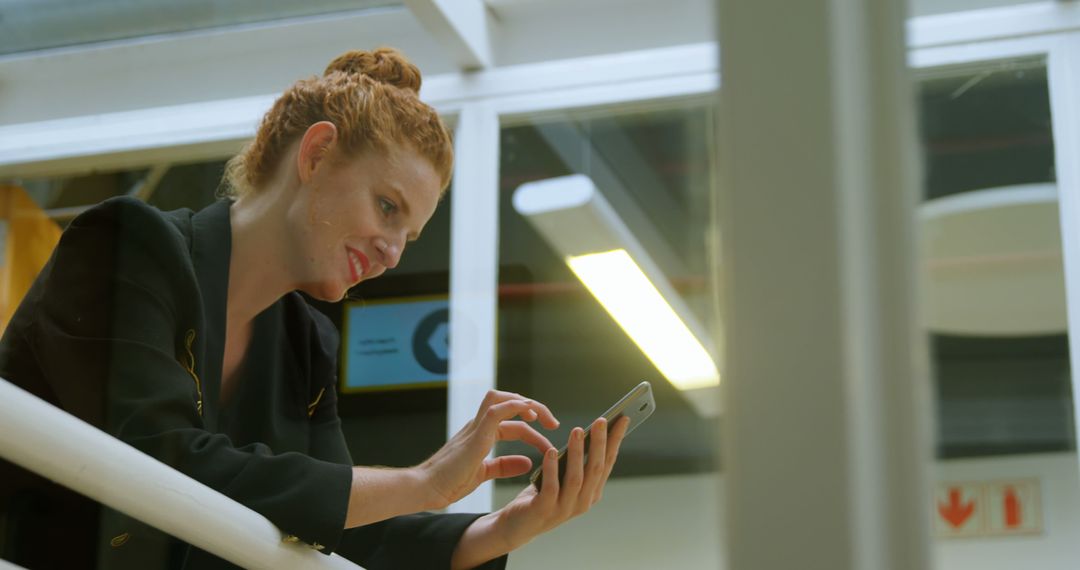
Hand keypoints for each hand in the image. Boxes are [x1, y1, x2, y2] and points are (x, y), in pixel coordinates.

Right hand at [418, 390, 558, 508]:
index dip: (534, 432)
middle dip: (535, 409)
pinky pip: (496, 410)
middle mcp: (479, 425)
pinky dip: (515, 407)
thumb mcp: (484, 473)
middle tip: (553, 424)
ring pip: (501, 398)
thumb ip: (505, 466)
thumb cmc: (450, 482)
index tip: (550, 445)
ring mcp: (476, 426)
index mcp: (481, 434)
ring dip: (527, 403)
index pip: (514, 424)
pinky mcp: (475, 434)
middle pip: (510, 403)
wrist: (427, 488)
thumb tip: (528, 463)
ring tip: (544, 418)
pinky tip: (529, 415)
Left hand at [491, 414, 630, 549]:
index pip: (607, 463)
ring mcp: (565, 508)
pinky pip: (551, 487)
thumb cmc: (541, 496)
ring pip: (576, 478)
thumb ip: (574, 463)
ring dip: (578, 453)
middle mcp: (583, 502)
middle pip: (595, 469)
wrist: (517, 526)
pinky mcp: (544, 510)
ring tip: (577, 430)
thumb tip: (584, 432)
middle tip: (601, 421)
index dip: (615, 441)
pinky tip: (551, 451)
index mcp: (591, 492)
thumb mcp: (562, 478)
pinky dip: (552, 469)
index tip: (622, 419)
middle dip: (600, 443)